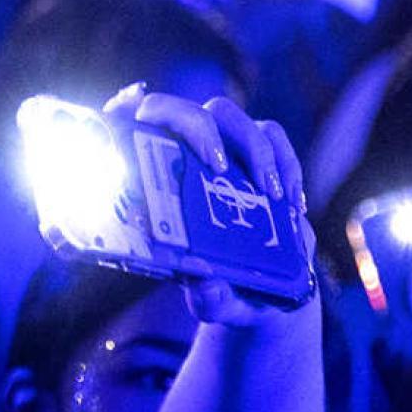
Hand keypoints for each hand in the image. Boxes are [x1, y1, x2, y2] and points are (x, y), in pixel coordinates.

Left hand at [104, 85, 316, 318]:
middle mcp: (180, 159)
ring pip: (229, 116)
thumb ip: (210, 298)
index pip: (122, 131)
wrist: (265, 298)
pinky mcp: (260, 156)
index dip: (120, 111)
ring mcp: (221, 152)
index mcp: (149, 187)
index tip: (129, 109)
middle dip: (197, 127)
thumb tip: (206, 285)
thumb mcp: (215, 302)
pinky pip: (272, 136)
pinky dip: (285, 162)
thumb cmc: (223, 292)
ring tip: (273, 195)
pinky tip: (292, 203)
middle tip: (218, 166)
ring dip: (253, 149)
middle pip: (177, 110)